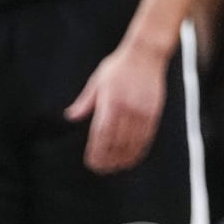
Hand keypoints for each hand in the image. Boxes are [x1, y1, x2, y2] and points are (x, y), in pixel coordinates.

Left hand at [66, 42, 167, 173]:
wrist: (146, 54)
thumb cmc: (119, 67)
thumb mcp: (97, 81)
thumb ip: (85, 101)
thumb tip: (70, 117)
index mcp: (110, 101)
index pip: (101, 134)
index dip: (96, 152)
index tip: (91, 163)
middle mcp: (127, 108)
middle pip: (116, 143)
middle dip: (108, 160)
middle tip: (101, 170)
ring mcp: (141, 111)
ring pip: (132, 143)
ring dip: (123, 159)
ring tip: (115, 167)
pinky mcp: (153, 112)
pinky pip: (146, 138)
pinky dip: (138, 151)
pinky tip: (132, 158)